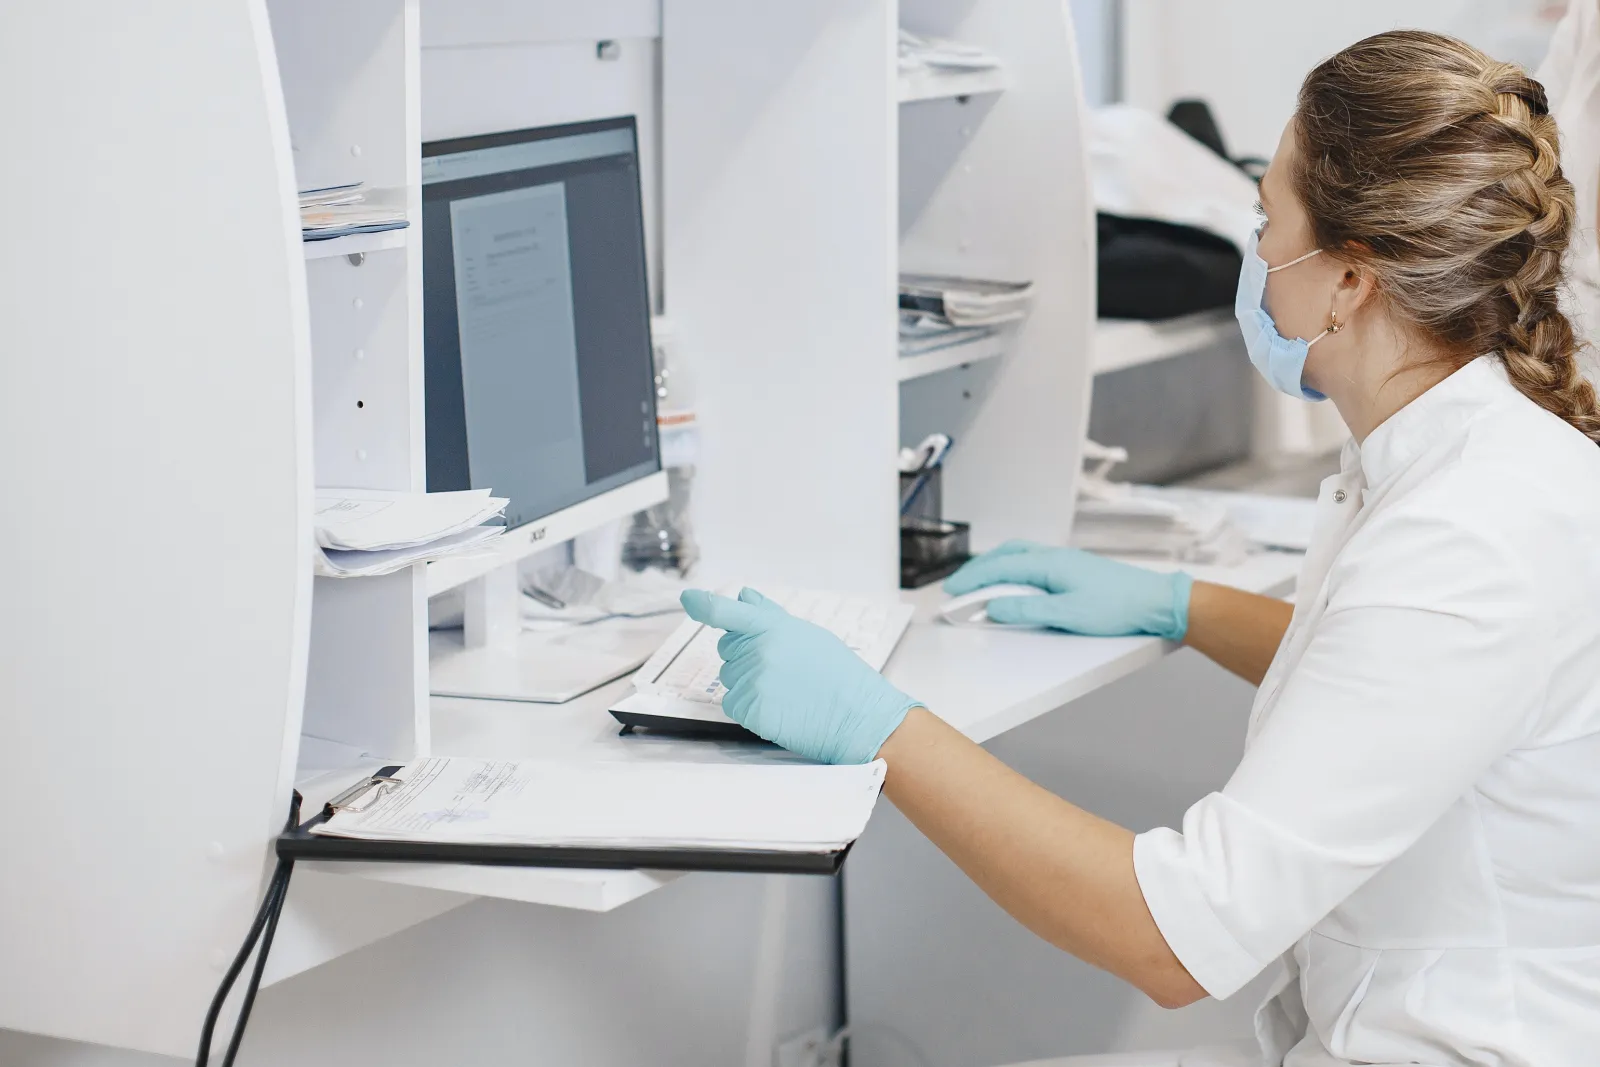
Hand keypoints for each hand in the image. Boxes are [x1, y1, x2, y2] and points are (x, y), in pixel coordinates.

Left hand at [679, 588, 920, 764]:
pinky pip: (733, 705)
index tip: (687, 599)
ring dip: (749, 684)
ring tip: (786, 691)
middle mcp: (759, 650)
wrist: (859, 717)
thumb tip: (743, 596)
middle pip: (727, 650)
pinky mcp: (751, 710)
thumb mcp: (808, 635)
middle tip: (782, 669)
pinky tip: (779, 708)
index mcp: (773, 627)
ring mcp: (753, 681)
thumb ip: (770, 616)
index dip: (702, 604)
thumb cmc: (839, 675)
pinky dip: (750, 708)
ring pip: (730, 679)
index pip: (727, 611)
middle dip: (745, 656)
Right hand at [943, 541, 1192, 639]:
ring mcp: (1066, 561)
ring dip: (995, 566)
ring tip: (981, 582)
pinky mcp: (1075, 569)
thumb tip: (994, 608)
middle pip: (1005, 555)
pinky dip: (1013, 568)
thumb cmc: (1118, 607)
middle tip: (959, 586)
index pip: (999, 569)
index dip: (971, 580)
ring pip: (1020, 555)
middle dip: (978, 569)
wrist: (1155, 601)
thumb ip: (1027, 610)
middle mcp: (1055, 556)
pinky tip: (1016, 582)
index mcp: (1049, 564)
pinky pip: (1033, 561)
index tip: (951, 593)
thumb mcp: (1067, 615)